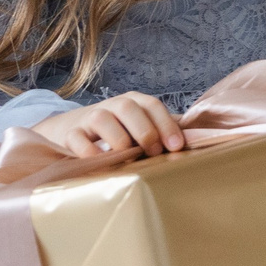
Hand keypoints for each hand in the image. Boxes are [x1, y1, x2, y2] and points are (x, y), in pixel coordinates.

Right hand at [32, 91, 184, 157]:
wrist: (72, 129)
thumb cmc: (117, 131)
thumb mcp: (140, 128)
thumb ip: (162, 132)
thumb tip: (195, 142)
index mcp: (133, 102)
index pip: (152, 105)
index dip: (167, 124)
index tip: (177, 146)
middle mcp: (112, 106)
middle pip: (129, 107)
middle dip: (145, 131)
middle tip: (154, 153)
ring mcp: (88, 118)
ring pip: (103, 119)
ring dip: (119, 139)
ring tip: (129, 158)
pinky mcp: (69, 134)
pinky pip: (77, 139)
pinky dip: (90, 152)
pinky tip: (103, 164)